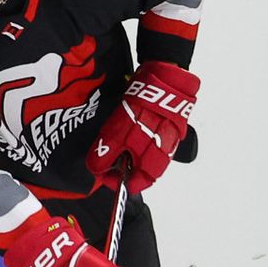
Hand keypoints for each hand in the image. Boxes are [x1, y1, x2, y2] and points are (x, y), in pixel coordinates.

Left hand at [88, 61, 199, 193]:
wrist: (163, 82)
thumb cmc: (141, 110)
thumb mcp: (116, 134)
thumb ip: (105, 155)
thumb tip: (97, 169)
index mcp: (153, 161)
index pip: (136, 184)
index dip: (117, 181)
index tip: (103, 174)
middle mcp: (164, 155)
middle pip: (142, 172)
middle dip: (123, 168)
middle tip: (107, 159)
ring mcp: (169, 140)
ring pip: (147, 156)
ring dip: (131, 155)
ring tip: (116, 143)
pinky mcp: (170, 126)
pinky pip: (153, 141)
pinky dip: (139, 142)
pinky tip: (129, 131)